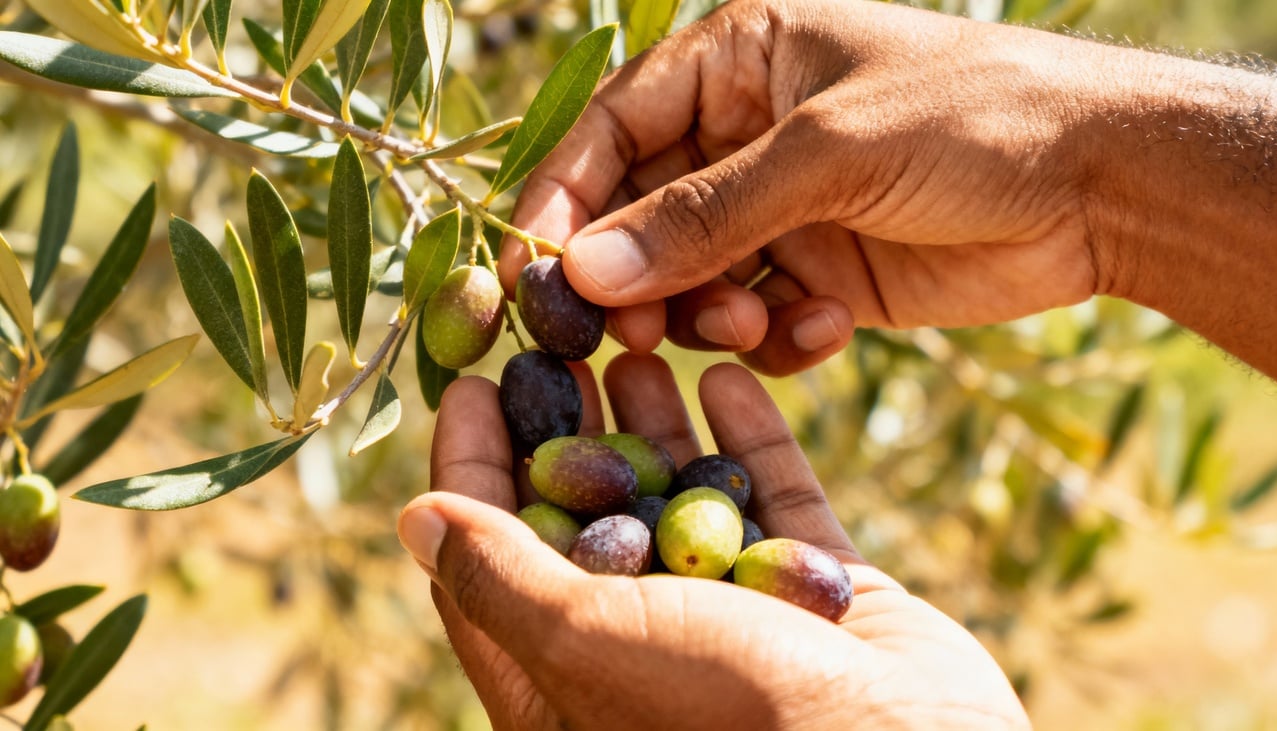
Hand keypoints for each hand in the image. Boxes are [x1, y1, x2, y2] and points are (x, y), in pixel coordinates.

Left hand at [398, 353, 1028, 728]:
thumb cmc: (728, 716)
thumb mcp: (590, 644)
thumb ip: (501, 578)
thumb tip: (414, 517)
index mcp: (565, 675)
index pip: (492, 555)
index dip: (473, 466)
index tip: (469, 382)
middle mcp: (644, 641)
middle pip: (586, 511)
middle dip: (568, 422)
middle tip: (556, 338)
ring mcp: (733, 611)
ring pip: (679, 492)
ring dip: (656, 417)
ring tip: (636, 338)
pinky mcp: (811, 589)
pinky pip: (770, 496)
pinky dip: (746, 437)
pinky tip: (725, 375)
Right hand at [499, 0, 1276, 378]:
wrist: (1099, 186)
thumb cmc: (968, 119)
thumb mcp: (826, 154)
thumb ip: (703, 215)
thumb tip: (584, 275)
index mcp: (734, 63)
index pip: (611, 131)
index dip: (566, 200)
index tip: (536, 272)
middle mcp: (743, 138)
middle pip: (638, 217)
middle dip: (636, 276)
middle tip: (634, 331)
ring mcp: (780, 212)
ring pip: (690, 281)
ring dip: (708, 312)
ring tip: (758, 319)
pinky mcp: (817, 277)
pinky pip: (753, 321)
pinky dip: (773, 338)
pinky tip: (828, 328)